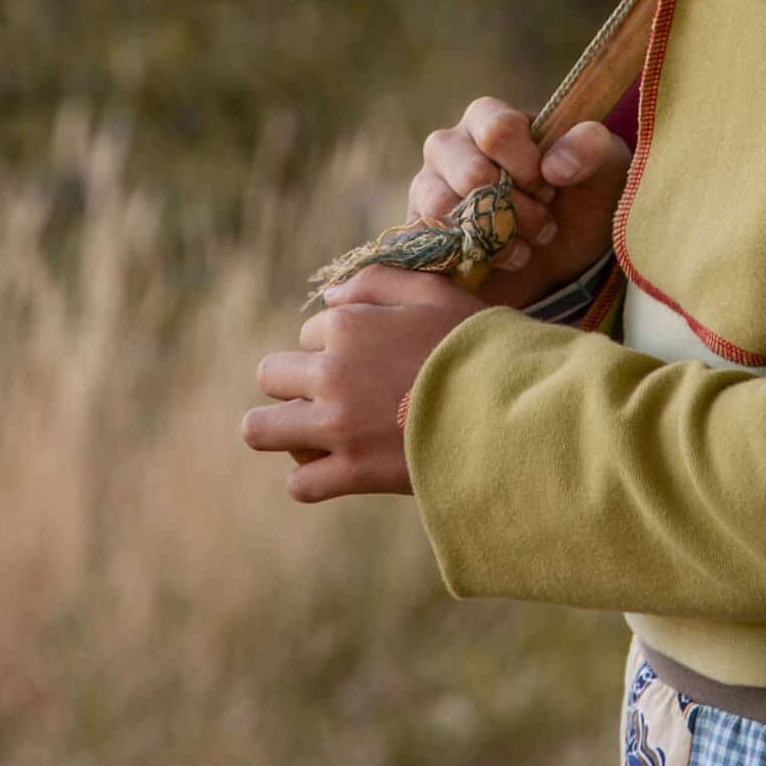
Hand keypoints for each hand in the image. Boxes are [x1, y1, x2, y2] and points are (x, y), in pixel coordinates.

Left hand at [243, 267, 482, 501]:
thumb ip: (376, 283)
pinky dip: (313, 479)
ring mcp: (336, 426)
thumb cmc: (475, 346)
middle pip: (271, 376)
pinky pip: (299, 483)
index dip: (336, 345)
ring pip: (259, 429)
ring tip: (314, 435)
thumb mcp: (434, 293)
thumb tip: (327, 296)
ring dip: (280, 431)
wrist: (506, 410)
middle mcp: (330, 373)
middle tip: (334, 397)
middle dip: (296, 385)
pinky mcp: (350, 473)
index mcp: (348, 326)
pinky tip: (339, 470)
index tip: (370, 359)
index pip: (308, 334)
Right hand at [408, 95, 630, 308]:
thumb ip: (593, 147)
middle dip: (516, 207)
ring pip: (444, 206)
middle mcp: (452, 147)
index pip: (497, 129)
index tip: (551, 186)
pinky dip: (473, 255)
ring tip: (525, 247)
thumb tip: (553, 165)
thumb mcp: (607, 169)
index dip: (527, 165)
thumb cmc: (583, 202)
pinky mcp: (420, 230)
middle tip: (542, 221)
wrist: (564, 264)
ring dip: (496, 235)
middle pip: (470, 171)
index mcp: (492, 119)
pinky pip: (429, 238)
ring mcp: (430, 187)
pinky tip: (502, 261)